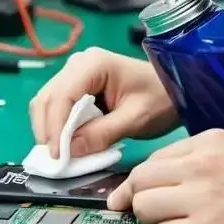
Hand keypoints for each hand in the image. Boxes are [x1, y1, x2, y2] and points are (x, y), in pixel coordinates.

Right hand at [29, 47, 177, 157]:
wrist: (175, 89)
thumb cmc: (160, 98)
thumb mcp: (134, 118)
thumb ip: (101, 134)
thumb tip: (68, 151)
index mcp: (93, 63)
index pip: (61, 96)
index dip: (54, 128)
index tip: (57, 157)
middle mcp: (79, 63)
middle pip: (48, 98)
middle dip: (48, 130)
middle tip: (57, 160)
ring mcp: (76, 72)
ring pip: (48, 103)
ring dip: (51, 130)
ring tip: (63, 154)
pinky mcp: (78, 85)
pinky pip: (58, 107)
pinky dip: (58, 127)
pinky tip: (69, 143)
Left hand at [107, 129, 223, 223]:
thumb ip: (202, 162)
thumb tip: (164, 183)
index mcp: (210, 141)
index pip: (154, 158)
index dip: (142, 180)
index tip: (134, 194)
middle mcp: (201, 163)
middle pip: (141, 180)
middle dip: (139, 199)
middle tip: (147, 214)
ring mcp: (201, 197)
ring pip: (144, 208)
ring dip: (154, 222)